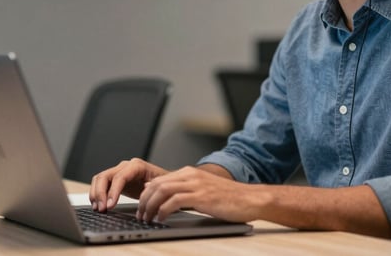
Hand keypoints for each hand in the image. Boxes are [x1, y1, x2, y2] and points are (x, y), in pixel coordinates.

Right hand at [89, 158, 167, 210]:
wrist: (162, 184)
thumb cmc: (163, 184)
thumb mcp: (161, 185)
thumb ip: (153, 186)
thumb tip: (145, 187)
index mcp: (137, 166)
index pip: (120, 177)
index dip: (113, 191)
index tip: (110, 205)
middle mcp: (125, 166)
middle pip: (105, 176)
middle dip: (100, 194)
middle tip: (102, 209)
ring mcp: (118, 172)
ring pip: (99, 179)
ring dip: (96, 194)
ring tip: (98, 209)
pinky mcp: (114, 180)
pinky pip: (100, 184)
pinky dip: (96, 194)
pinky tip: (98, 205)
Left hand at [137, 166, 260, 222]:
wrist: (250, 199)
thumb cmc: (229, 198)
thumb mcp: (204, 190)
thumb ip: (186, 190)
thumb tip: (165, 196)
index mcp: (191, 172)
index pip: (159, 180)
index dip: (146, 194)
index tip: (141, 207)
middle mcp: (191, 175)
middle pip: (157, 184)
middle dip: (144, 200)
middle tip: (140, 215)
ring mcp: (196, 185)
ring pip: (162, 191)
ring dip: (150, 206)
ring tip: (147, 218)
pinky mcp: (201, 196)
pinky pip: (174, 201)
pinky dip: (164, 210)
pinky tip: (161, 218)